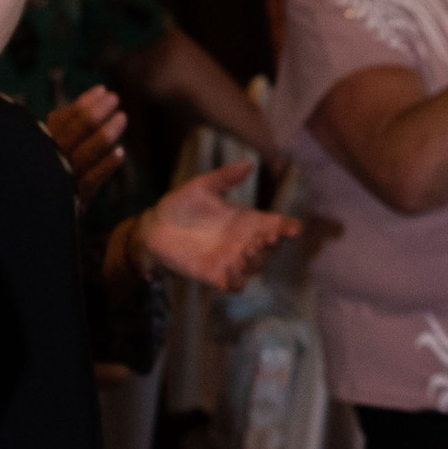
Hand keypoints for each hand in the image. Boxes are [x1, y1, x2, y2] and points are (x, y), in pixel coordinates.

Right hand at [44, 86, 127, 206]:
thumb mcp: (49, 141)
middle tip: (115, 98)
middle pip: (75, 132)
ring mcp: (59, 181)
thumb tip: (97, 94)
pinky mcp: (71, 202)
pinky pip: (89, 182)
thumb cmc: (46, 169)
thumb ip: (67, 120)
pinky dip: (105, 167)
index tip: (102, 90)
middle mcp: (46, 160)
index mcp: (37, 142)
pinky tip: (120, 153)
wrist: (31, 214)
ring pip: (84, 154)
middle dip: (97, 112)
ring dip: (106, 134)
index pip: (63, 119)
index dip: (85, 103)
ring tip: (123, 117)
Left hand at [136, 160, 299, 294]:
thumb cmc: (180, 204)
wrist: (154, 227)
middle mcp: (244, 241)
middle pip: (271, 249)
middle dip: (273, 245)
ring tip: (247, 251)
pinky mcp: (215, 275)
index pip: (277, 225)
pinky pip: (236, 284)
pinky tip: (230, 267)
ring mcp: (232, 260)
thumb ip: (224, 177)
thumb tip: (248, 164)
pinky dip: (237, 279)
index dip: (289, 228)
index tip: (293, 229)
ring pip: (256, 267)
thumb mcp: (202, 186)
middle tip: (266, 238)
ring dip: (256, 261)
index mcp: (248, 220)